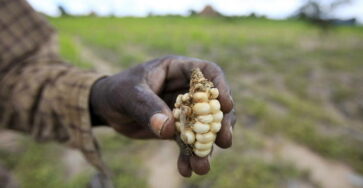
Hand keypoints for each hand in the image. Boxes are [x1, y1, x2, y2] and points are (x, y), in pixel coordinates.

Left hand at [90, 55, 235, 175]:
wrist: (106, 107)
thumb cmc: (117, 91)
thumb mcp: (129, 95)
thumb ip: (147, 108)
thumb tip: (169, 130)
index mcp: (177, 70)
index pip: (208, 72)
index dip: (221, 87)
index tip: (227, 105)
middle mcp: (185, 89)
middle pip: (213, 103)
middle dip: (221, 123)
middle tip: (225, 142)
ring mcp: (183, 109)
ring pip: (204, 126)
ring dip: (206, 147)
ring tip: (202, 167)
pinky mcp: (177, 128)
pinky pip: (188, 142)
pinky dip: (188, 156)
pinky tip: (186, 170)